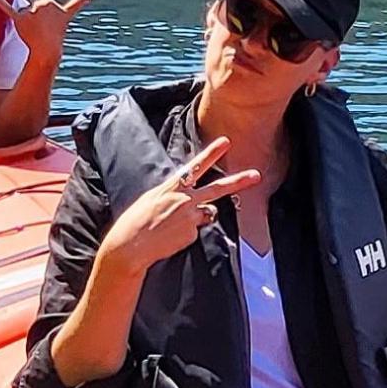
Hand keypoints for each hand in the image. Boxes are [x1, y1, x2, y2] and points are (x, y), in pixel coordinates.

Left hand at [0, 0, 90, 62]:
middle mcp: (41, 5)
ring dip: (28, 21)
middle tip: (42, 27)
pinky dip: (0, 3)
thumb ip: (76, 3)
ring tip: (34, 31)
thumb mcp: (67, 15)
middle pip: (34, 4)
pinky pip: (9, 9)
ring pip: (25, 11)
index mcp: (50, 3)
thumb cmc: (57, 32)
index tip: (50, 21)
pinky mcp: (20, 20)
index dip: (47, 12)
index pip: (45, 1)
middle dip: (36, 14)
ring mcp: (30, 12)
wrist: (48, 49)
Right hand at [98, 137, 260, 274]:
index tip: (226, 142)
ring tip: (175, 225)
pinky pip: (195, 232)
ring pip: (209, 213)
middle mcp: (184, 199)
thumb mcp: (152, 198)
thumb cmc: (136, 221)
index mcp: (172, 187)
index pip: (195, 166)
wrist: (130, 245)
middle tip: (256, 175)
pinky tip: (171, 238)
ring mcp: (190, 217)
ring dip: (200, 216)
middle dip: (238, 181)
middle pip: (217, 189)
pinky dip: (186, 235)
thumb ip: (173, 194)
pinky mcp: (192, 234)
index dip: (212, 153)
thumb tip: (190, 199)